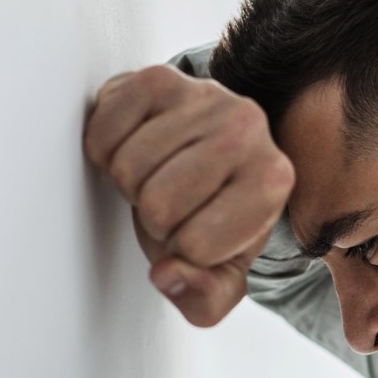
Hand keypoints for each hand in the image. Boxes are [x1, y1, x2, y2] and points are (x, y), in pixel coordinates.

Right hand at [83, 65, 294, 326]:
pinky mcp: (160, 77)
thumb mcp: (220, 272)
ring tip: (157, 174)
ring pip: (128, 168)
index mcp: (273, 182)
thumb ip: (205, 299)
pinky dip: (105, 151)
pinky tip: (135, 146)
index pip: (197, 246)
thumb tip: (170, 276)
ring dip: (129, 183)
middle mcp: (250, 129)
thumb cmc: (212, 214)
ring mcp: (206, 95)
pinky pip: (104, 131)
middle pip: (158, 205)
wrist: (202, 148)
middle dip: (153, 218)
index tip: (196, 231)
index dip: (182, 251)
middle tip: (172, 202)